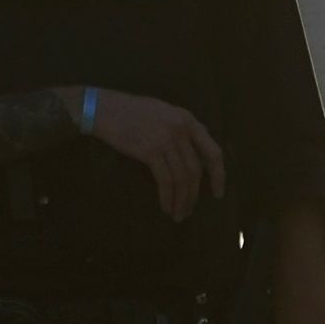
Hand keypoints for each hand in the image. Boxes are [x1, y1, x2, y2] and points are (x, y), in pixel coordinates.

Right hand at [85, 88, 229, 219]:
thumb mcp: (165, 112)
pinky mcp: (150, 151)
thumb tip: (200, 141)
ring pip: (182, 178)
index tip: (218, 193)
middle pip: (196, 170)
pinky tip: (166, 207)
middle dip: (194, 195)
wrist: (106, 108)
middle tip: (189, 211)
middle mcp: (182, 130)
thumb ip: (183, 127)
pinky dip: (168, 197)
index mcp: (188, 120)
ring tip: (178, 215)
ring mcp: (167, 140)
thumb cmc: (133, 111)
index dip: (218, 176)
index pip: (213, 151)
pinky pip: (165, 180)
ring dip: (182, 200)